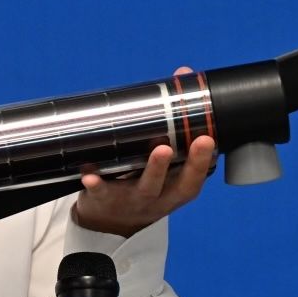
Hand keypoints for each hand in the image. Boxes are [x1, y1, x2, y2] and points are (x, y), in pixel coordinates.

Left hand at [72, 67, 217, 237]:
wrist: (111, 222)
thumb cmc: (145, 181)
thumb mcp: (166, 162)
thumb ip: (174, 121)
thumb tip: (183, 74)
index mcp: (176, 188)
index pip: (194, 177)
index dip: (201, 160)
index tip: (208, 139)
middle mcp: (158, 197)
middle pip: (171, 184)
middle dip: (176, 163)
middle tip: (175, 145)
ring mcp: (132, 200)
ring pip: (143, 187)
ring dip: (152, 169)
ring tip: (159, 150)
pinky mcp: (104, 200)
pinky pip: (100, 192)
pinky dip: (96, 183)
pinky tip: (90, 173)